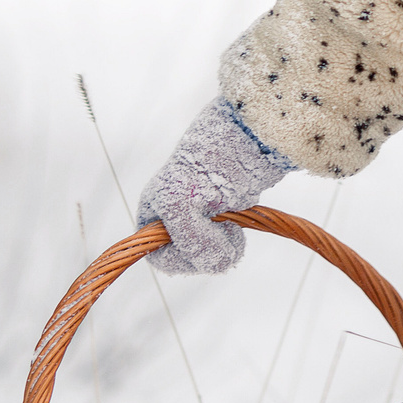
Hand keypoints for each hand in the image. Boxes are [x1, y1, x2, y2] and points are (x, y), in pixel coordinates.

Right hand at [132, 98, 290, 274]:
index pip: (158, 257)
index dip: (181, 257)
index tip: (201, 240)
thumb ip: (187, 239)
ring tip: (233, 222)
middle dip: (207, 251)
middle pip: (186, 262)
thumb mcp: (182, 202)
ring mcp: (200, 223)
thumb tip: (213, 263)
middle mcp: (173, 221)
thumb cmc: (207, 162)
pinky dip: (234, 242)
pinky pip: (226, 248)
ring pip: (209, 258)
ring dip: (224, 247)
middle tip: (224, 228)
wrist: (249, 138)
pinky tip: (238, 222)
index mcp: (153, 214)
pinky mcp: (223, 222)